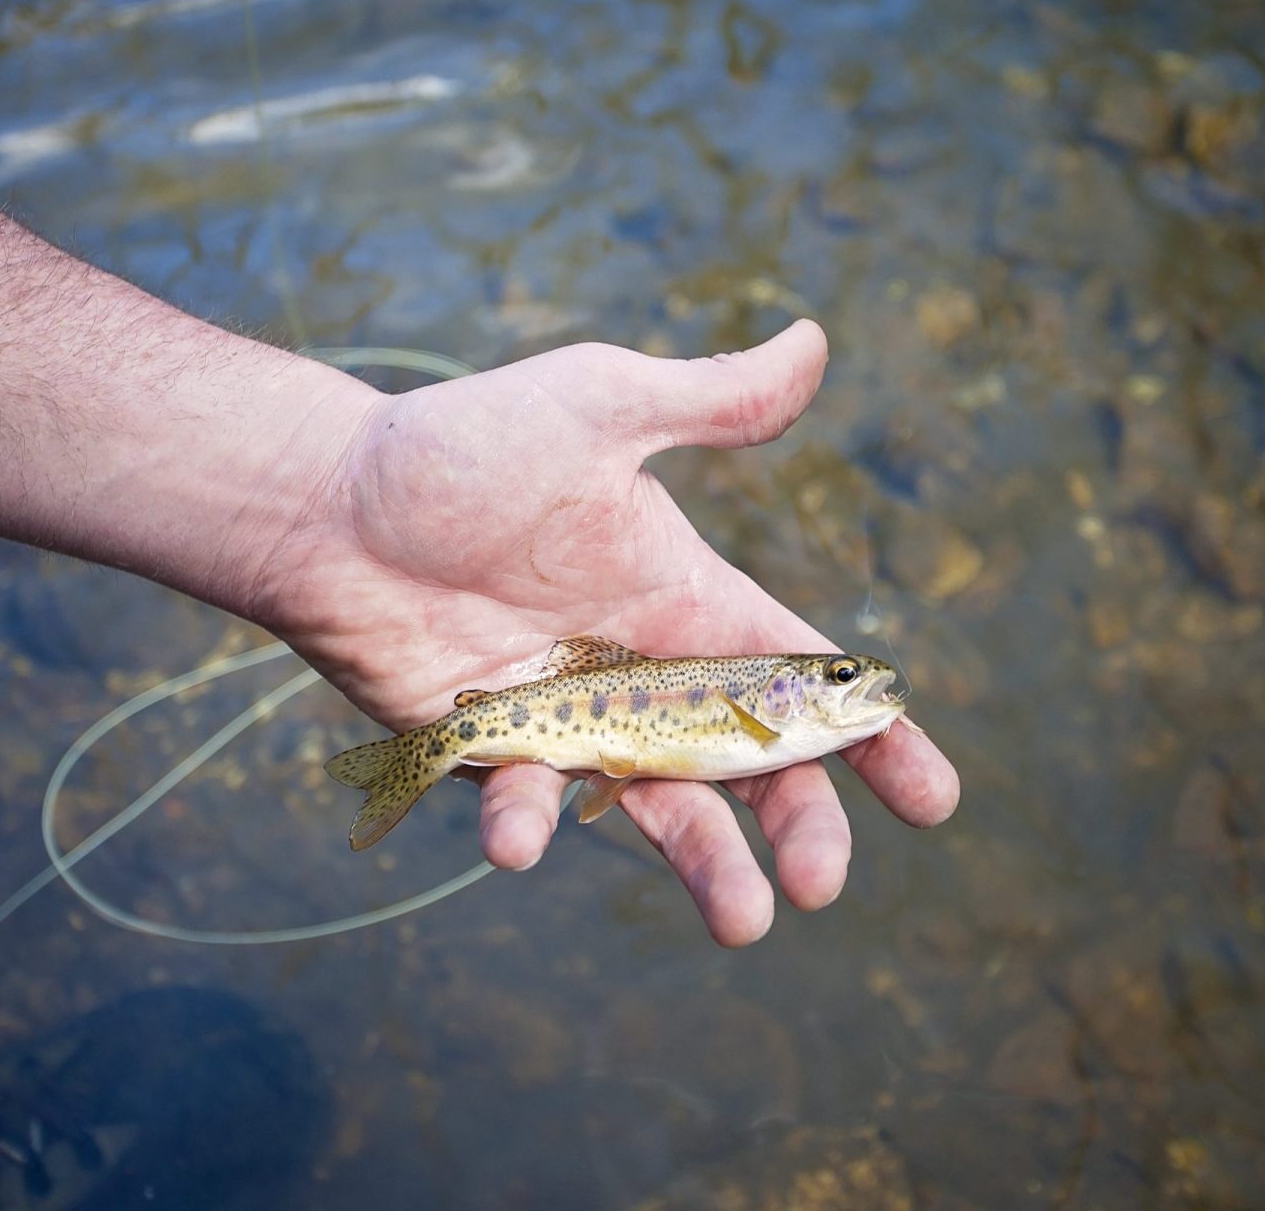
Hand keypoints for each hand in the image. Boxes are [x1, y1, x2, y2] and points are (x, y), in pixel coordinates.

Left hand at [257, 320, 959, 945]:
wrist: (331, 502)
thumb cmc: (464, 449)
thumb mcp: (600, 408)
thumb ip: (709, 402)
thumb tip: (817, 340)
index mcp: (692, 602)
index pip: (805, 678)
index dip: (875, 737)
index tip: (933, 798)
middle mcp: (648, 676)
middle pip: (755, 768)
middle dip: (802, 825)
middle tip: (822, 882)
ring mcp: (576, 725)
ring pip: (663, 815)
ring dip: (707, 869)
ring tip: (743, 923)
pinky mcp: (498, 757)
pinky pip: (532, 808)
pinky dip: (534, 829)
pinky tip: (521, 837)